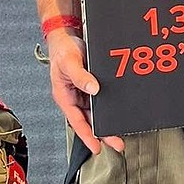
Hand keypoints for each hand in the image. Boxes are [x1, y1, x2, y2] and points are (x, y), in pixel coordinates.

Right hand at [46, 30, 123, 154]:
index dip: (87, 136)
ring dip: (107, 123)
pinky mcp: (91, 87)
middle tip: (117, 144)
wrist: (68, 36)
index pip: (77, 121)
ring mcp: (83, 94)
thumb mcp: (69, 62)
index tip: (97, 147)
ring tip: (120, 134)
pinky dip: (109, 109)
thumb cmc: (62, 50)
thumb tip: (93, 89)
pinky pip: (100, 103)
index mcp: (65, 97)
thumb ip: (80, 76)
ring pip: (96, 114)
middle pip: (89, 121)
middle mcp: (74, 98)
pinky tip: (119, 113)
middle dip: (102, 134)